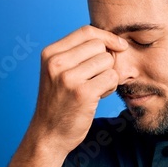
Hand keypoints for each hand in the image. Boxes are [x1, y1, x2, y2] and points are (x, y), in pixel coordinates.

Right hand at [27, 25, 127, 154]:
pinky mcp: (83, 93)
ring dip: (108, 75)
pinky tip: (98, 96)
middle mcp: (57, 63)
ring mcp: (68, 78)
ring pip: (107, 61)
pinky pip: (111, 77)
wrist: (48, 134)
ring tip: (95, 89)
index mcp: (50, 53)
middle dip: (106, 60)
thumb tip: (112, 40)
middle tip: (96, 78)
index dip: (107, 36)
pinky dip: (110, 87)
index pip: (86, 31)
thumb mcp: (58, 72)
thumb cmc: (59, 102)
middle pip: (99, 45)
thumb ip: (77, 54)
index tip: (119, 46)